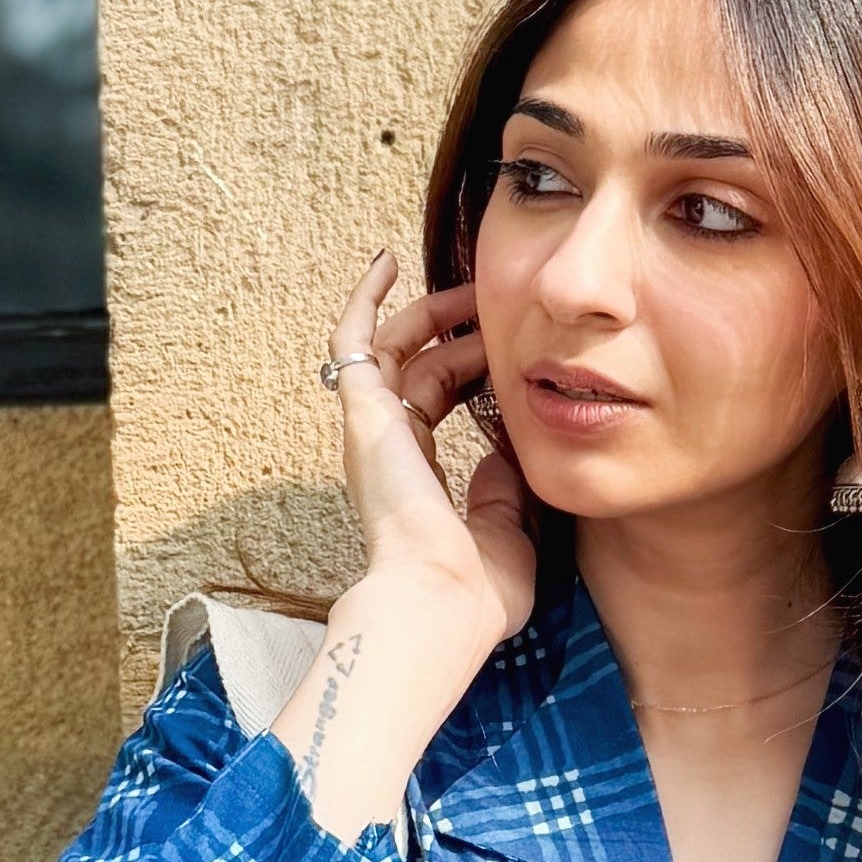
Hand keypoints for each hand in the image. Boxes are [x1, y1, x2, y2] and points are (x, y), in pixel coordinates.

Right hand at [327, 249, 535, 659]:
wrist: (443, 600)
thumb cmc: (475, 590)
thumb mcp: (510, 531)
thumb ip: (507, 488)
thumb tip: (510, 448)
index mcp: (418, 479)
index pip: (436, 404)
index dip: (468, 368)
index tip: (506, 345)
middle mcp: (388, 450)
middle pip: (415, 370)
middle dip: (454, 334)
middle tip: (492, 306)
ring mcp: (372, 430)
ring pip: (389, 349)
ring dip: (427, 314)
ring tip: (466, 288)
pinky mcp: (363, 414)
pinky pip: (351, 341)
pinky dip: (364, 298)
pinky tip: (386, 261)